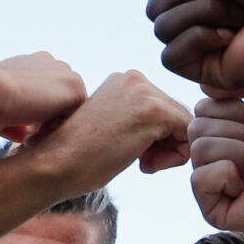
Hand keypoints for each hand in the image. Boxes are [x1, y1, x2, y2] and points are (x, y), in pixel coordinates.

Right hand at [0, 53, 85, 142]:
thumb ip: (13, 120)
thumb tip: (22, 134)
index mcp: (30, 65)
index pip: (45, 96)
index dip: (35, 120)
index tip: (21, 134)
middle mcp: (49, 64)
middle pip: (59, 104)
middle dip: (47, 125)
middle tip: (27, 140)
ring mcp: (65, 74)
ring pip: (69, 112)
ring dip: (53, 130)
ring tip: (31, 141)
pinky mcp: (76, 88)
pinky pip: (77, 119)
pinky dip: (60, 133)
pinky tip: (37, 136)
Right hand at [26, 71, 194, 188]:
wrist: (55, 164)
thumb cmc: (77, 156)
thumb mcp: (111, 126)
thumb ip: (137, 120)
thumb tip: (173, 131)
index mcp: (123, 80)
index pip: (162, 107)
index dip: (157, 138)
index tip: (136, 155)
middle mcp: (135, 78)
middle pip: (176, 113)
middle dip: (165, 143)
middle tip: (141, 163)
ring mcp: (145, 92)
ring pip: (185, 124)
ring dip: (170, 151)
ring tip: (143, 164)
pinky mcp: (155, 111)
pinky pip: (188, 134)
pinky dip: (176, 156)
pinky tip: (146, 165)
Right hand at [189, 78, 243, 235]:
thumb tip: (207, 87)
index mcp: (230, 134)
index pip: (202, 109)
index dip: (230, 108)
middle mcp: (219, 159)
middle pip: (196, 128)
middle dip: (232, 129)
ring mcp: (216, 186)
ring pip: (198, 150)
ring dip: (234, 151)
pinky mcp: (216, 211)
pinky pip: (199, 179)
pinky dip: (224, 174)